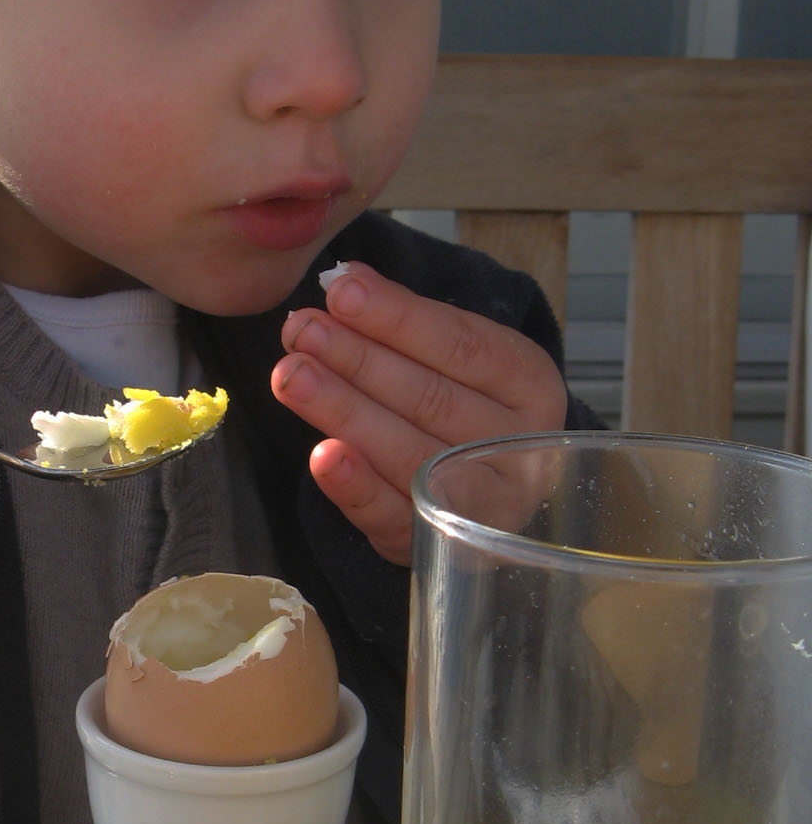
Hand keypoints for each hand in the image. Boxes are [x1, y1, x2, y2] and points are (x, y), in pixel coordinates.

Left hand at [271, 259, 567, 566]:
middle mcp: (518, 448)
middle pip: (431, 398)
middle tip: (303, 331)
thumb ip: (405, 321)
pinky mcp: (434, 544)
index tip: (341, 290)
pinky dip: (353, 485)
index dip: (398, 317)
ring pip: (408, 454)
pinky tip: (320, 455)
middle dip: (359, 360)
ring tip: (291, 376)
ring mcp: (480, 504)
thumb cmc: (460, 405)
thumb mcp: (452, 357)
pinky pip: (390, 515)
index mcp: (530, 386)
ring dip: (344, 412)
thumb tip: (345, 279)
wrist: (481, 490)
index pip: (463, 345)